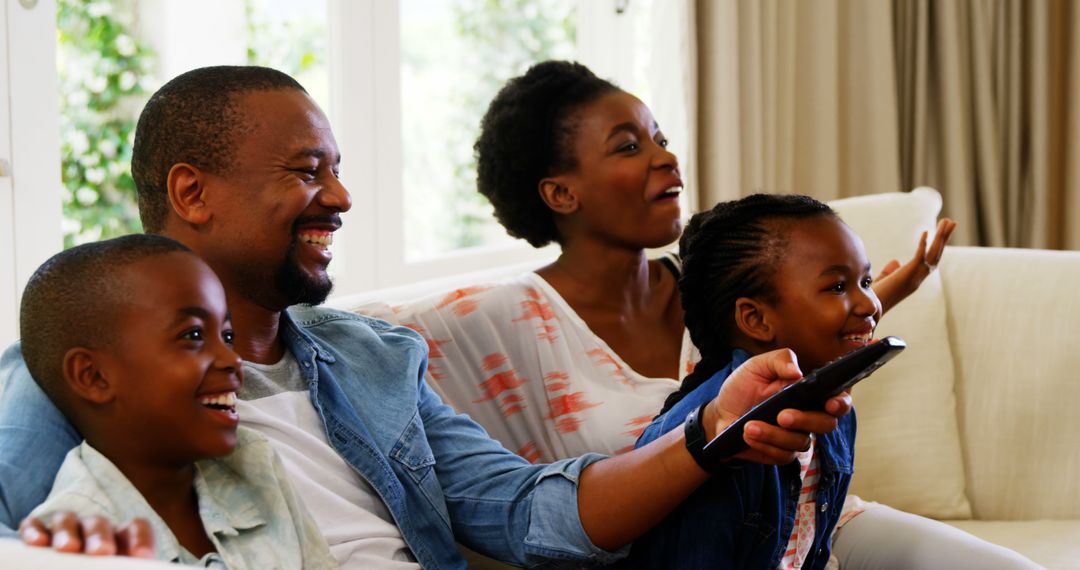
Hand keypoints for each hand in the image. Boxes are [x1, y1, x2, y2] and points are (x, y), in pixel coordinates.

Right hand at [19, 513, 154, 557]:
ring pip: (67, 520)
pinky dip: (34, 531)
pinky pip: (33, 526)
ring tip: (66, 548)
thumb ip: (121, 568)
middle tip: (101, 552)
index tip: (143, 557)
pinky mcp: (36, 536)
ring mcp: (65, 530)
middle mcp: (94, 531)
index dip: (141, 539)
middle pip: (99, 524)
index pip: (136, 528)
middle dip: (100, 537)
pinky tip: (36, 543)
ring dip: (67, 532)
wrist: (75, 567)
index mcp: (120, 541)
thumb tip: (122, 565)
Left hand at [706, 349, 852, 464]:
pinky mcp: (780, 453)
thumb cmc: (744, 387)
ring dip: (775, 434)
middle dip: (806, 420)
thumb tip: (797, 372)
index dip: (841, 402)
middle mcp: (808, 416)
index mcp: (809, 393)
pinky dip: (764, 445)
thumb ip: (779, 360)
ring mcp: (795, 437)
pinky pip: (782, 456)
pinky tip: (748, 435)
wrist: (721, 411)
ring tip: (750, 425)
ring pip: (801, 442)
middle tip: (782, 416)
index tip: (830, 403)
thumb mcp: (757, 366)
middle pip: (826, 424)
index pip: (838, 399)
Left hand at [872, 218, 956, 312]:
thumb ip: (890, 271)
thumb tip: (895, 261)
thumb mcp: (883, 281)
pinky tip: (925, 232)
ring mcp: (914, 278)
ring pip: (932, 255)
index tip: (941, 232)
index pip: (929, 260)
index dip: (937, 246)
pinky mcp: (906, 276)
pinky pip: (918, 259)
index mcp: (913, 279)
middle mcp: (917, 278)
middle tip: (951, 222)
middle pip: (936, 255)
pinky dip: (923, 246)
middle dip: (944, 238)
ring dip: (940, 238)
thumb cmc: (874, 298)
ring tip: (947, 222)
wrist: (869, 313)